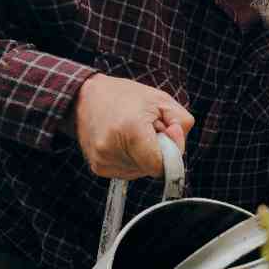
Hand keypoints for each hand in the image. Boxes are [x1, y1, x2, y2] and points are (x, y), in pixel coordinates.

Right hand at [64, 74, 193, 177]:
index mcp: (130, 130)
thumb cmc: (127, 97)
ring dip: (144, 156)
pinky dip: (132, 159)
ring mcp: (102, 161)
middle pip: (152, 168)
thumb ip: (182, 124)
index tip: (166, 134)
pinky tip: (123, 142)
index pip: (160, 165)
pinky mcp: (98, 168)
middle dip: (156, 151)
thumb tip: (177, 147)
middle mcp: (111, 149)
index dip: (171, 152)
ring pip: (141, 172)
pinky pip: (128, 171)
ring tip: (132, 133)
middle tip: (146, 129)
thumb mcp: (162, 100)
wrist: (86, 97)